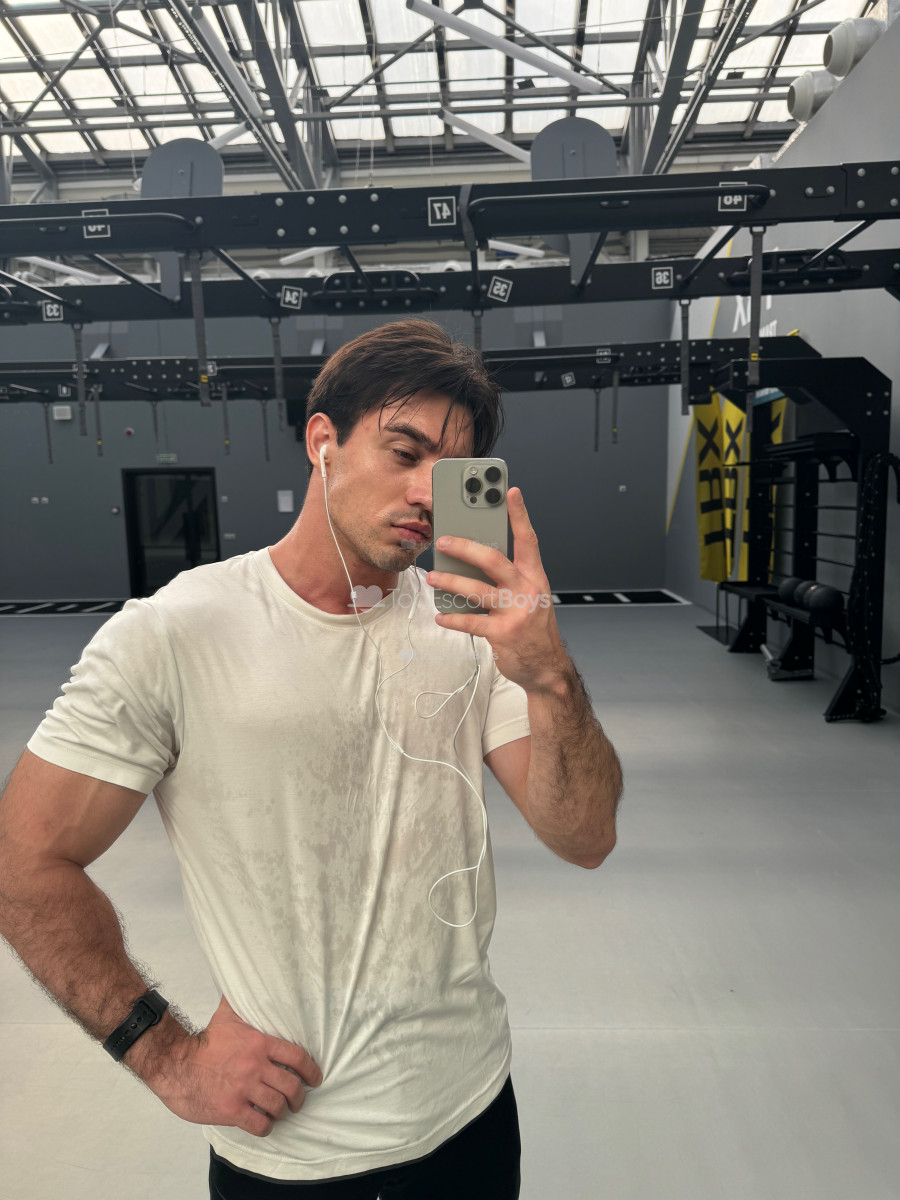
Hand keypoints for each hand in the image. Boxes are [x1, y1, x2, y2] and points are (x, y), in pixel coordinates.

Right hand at [145, 995, 322, 1137]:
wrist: (176, 1064)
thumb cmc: (204, 1042)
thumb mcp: (227, 1015)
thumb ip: (243, 1002)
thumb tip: (251, 980)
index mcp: (259, 1044)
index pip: (297, 1057)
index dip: (311, 1070)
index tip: (314, 1079)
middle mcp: (255, 1067)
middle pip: (291, 1086)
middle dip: (298, 1097)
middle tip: (297, 1100)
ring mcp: (244, 1090)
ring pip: (277, 1106)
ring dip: (282, 1112)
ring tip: (280, 1112)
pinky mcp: (232, 1110)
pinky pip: (259, 1124)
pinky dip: (266, 1126)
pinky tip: (263, 1123)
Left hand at [427, 487, 569, 692]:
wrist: (546, 668)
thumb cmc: (533, 629)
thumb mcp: (529, 598)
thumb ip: (509, 579)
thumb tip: (474, 561)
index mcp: (534, 577)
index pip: (528, 539)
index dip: (519, 514)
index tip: (509, 491)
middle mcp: (526, 591)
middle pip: (494, 560)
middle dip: (465, 547)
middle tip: (443, 540)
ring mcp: (515, 613)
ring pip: (476, 590)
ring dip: (450, 582)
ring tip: (433, 577)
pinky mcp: (503, 634)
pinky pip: (471, 622)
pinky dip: (452, 618)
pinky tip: (440, 615)